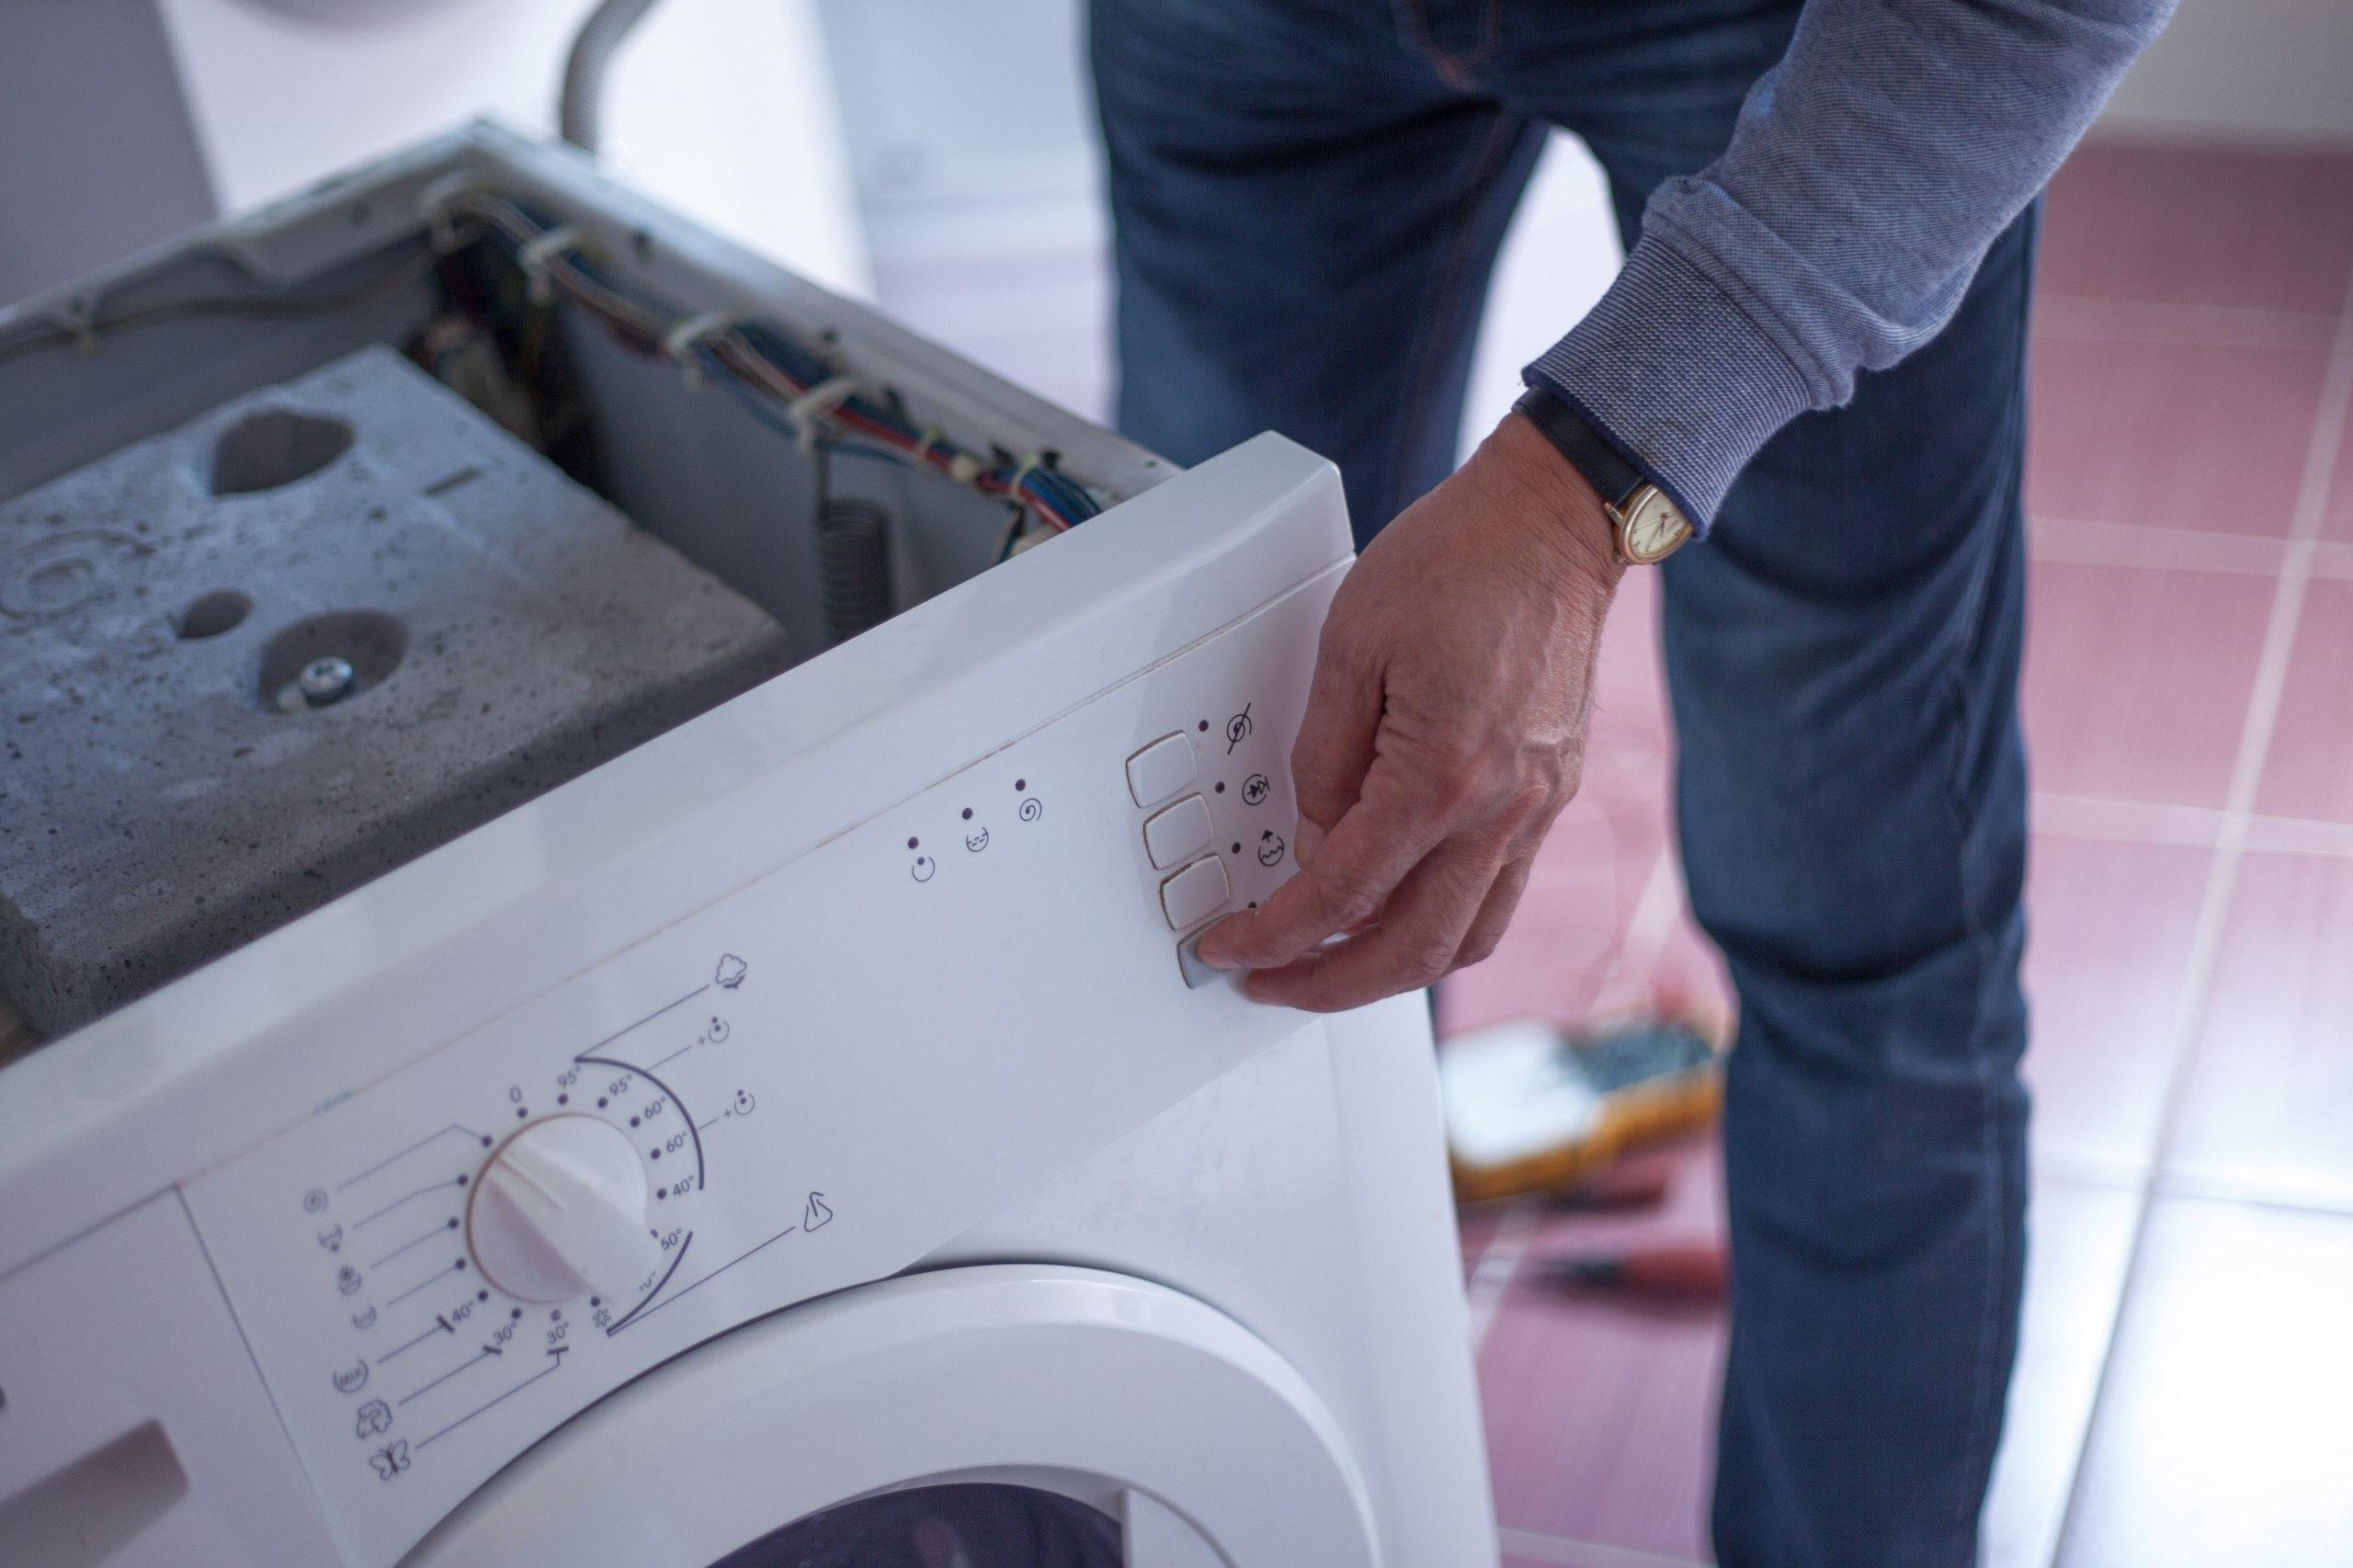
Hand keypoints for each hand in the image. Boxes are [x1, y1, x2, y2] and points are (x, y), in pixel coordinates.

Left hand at [1195, 413, 1623, 1009]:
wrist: (1555, 522)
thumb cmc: (1459, 560)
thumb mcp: (1347, 645)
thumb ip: (1322, 759)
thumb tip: (1311, 838)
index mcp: (1441, 774)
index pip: (1341, 895)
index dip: (1275, 936)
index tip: (1233, 947)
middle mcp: (1500, 809)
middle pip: (1410, 952)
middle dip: (1328, 986)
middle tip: (1271, 982)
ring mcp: (1535, 810)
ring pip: (1464, 942)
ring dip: (1389, 970)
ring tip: (1328, 962)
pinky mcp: (1549, 799)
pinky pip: (1495, 898)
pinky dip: (1439, 926)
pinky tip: (1395, 910)